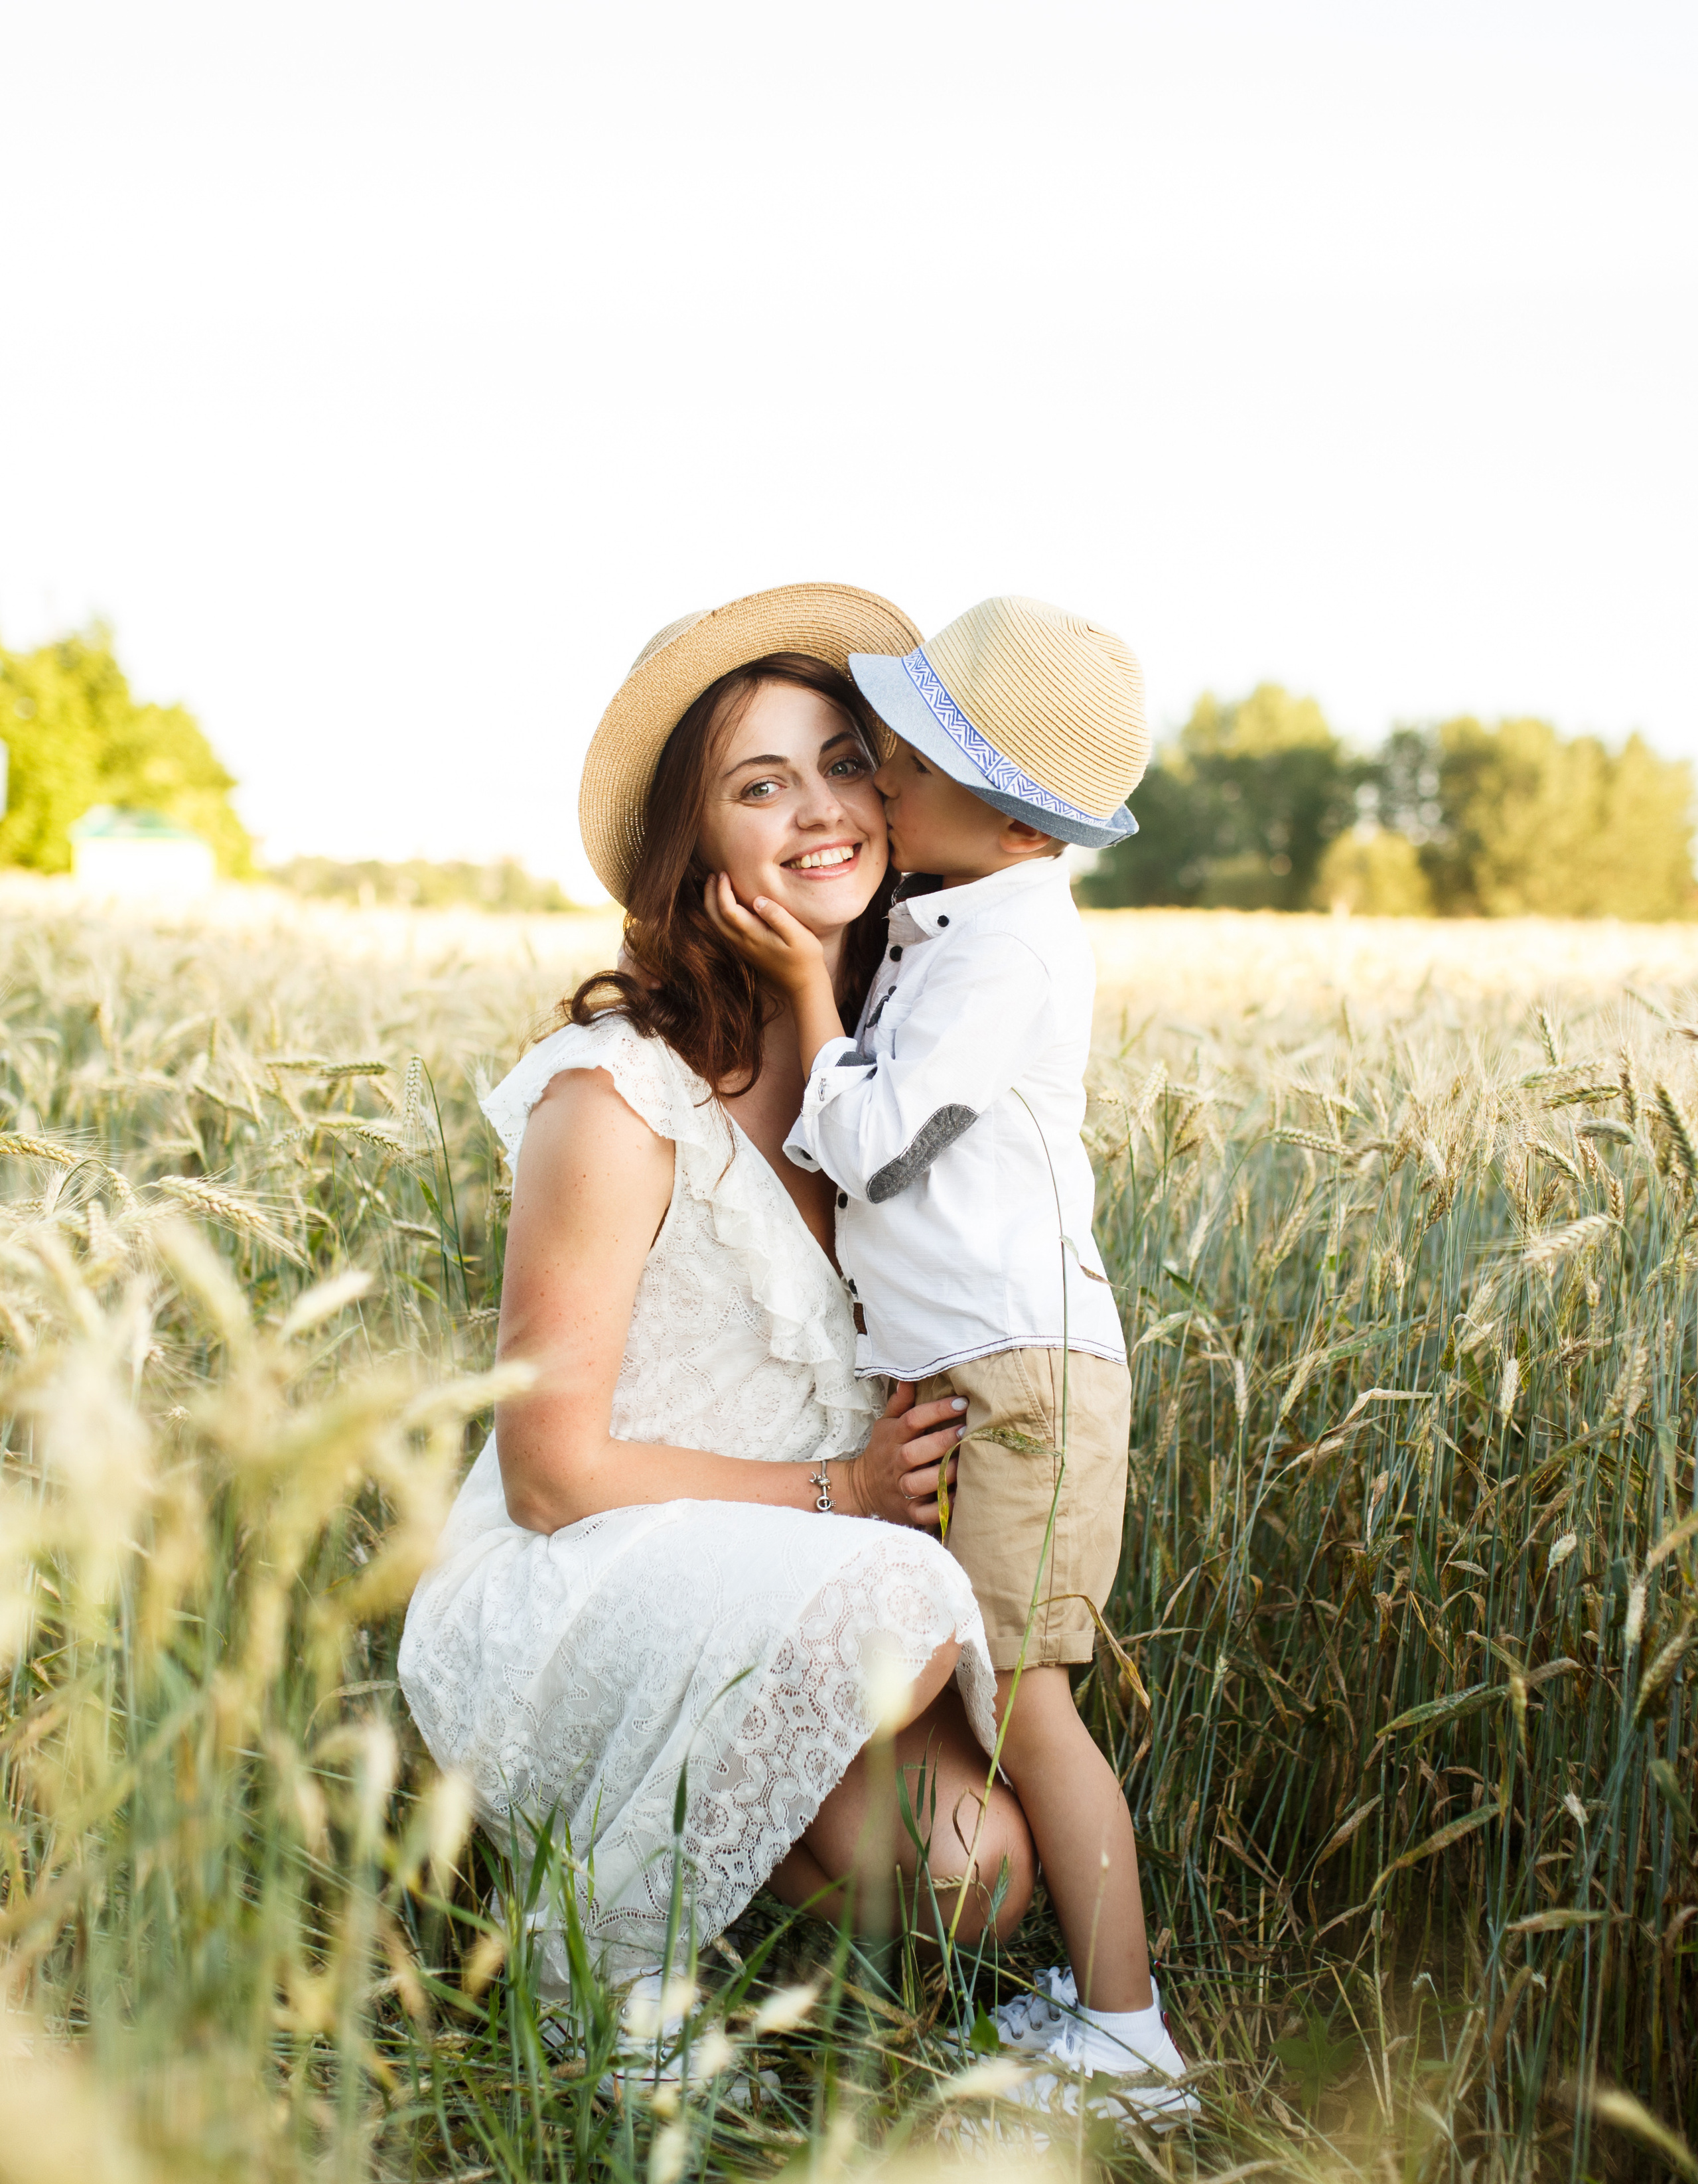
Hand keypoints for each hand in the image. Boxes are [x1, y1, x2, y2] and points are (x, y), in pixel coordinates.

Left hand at [703, 872, 829, 1002]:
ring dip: (712, 904)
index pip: (727, 909)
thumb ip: (778, 916)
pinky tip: (727, 904)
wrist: (803, 985)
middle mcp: (742, 942)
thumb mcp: (798, 935)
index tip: (723, 874)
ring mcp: (742, 948)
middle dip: (709, 895)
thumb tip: (758, 900)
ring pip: (716, 925)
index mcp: (753, 935)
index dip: (722, 890)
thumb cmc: (805, 958)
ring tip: (715, 886)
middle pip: (714, 917)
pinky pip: (724, 930)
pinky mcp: (746, 950)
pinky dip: (719, 914)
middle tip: (712, 875)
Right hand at [840, 1381, 965, 1529]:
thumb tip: (909, 1377)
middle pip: (915, 1452)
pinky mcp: (908, 1512)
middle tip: (968, 1430)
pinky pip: (925, 1513)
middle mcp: (895, 1463)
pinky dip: (942, 1506)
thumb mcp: (885, 1424)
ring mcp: (901, 1489)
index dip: (936, 1410)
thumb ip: (899, 1403)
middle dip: (943, 1441)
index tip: (961, 1402)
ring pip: (921, 1483)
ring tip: (967, 1461)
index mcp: (892, 1438)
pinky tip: (959, 1495)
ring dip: (945, 1473)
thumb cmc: (882, 1451)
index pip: (912, 1421)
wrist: (862, 1489)